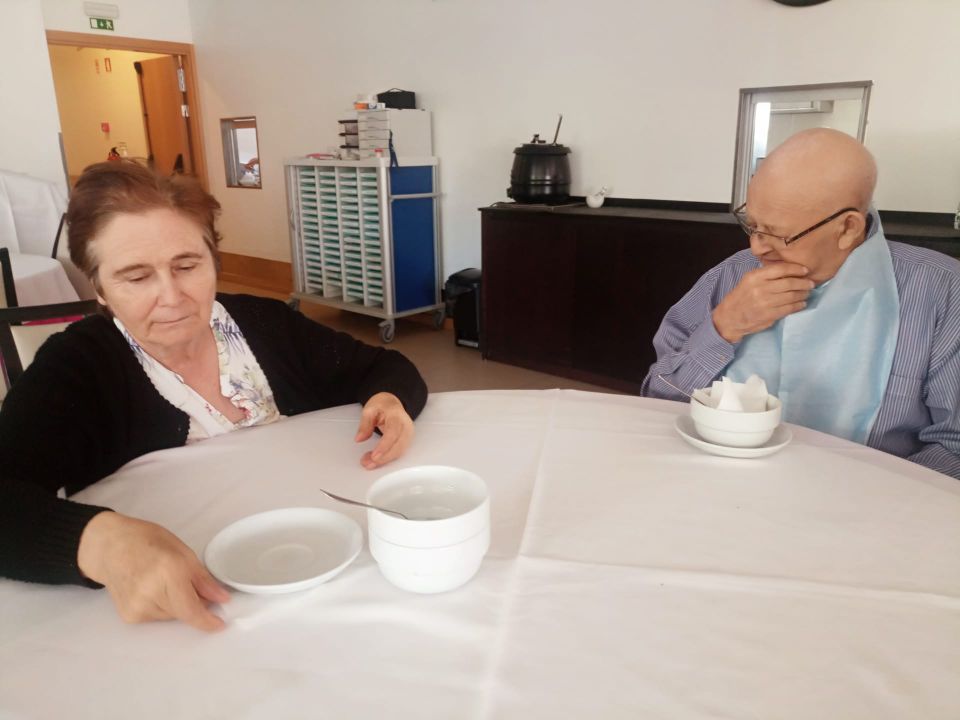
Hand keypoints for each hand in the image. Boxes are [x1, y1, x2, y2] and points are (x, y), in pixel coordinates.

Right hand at [77, 512, 229, 631]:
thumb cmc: (147, 542)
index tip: (220, 624)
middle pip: (184, 612)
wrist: (109, 547)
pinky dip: (161, 606)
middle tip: (189, 584)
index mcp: (169, 572)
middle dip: (194, 603)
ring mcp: (138, 607)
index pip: (192, 609)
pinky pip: (156, 617)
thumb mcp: (183, 552)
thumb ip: (203, 579)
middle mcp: (152, 593)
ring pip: (171, 616)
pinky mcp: (129, 615)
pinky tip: (150, 589)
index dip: (208, 620)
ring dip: (177, 604)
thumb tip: (222, 599)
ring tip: (163, 581)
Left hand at [354, 392, 414, 469]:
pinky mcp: (406, 441)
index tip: (374, 455)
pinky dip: (387, 459)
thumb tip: (359, 438)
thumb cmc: (383, 405)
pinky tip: (376, 462)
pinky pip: (398, 453)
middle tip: (368, 462)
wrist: (392, 403)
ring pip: (399, 452)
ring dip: (384, 460)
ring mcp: (408, 434)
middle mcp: (406, 426)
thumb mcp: (369, 410)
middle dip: (383, 457)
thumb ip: (364, 424)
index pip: (393, 432)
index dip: (384, 446)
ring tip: (368, 463)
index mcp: (397, 415)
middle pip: (398, 445)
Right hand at [712, 263, 814, 342]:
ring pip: (791, 296)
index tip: (805, 270)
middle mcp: (760, 288)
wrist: (729, 317)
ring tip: (807, 293)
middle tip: (811, 283)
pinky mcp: (769, 315)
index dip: (796, 268)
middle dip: (803, 282)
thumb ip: (766, 275)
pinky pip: (789, 308)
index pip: (780, 269)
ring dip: (803, 294)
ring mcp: (765, 303)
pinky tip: (802, 303)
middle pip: (789, 283)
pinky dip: (798, 305)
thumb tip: (789, 271)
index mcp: (754, 277)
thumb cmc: (741, 297)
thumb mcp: (748, 280)